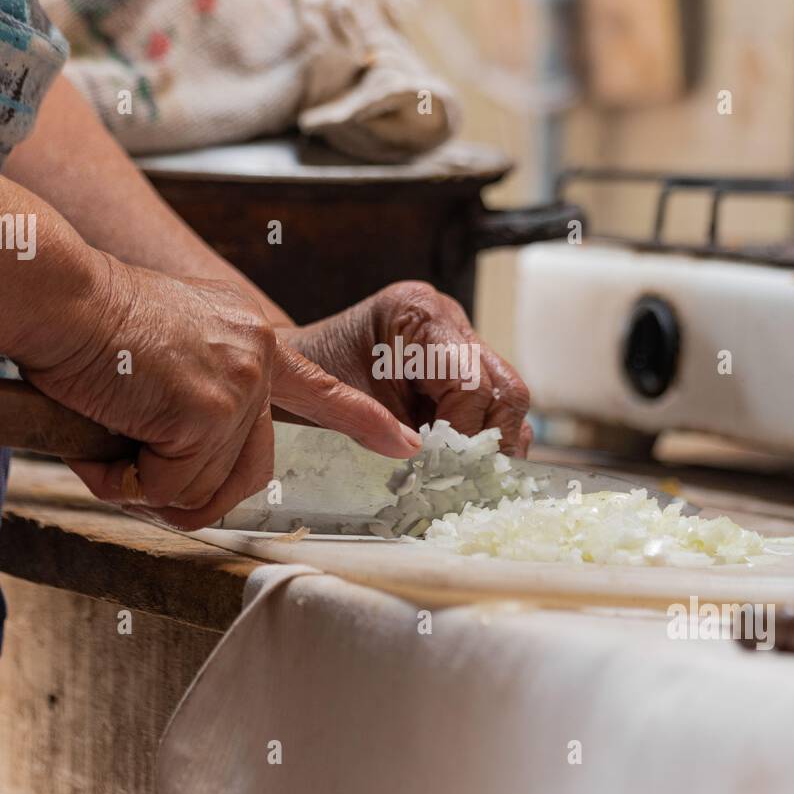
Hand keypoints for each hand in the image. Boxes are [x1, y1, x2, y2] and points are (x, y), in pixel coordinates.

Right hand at [15, 261, 419, 528]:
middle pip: (252, 468)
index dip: (361, 421)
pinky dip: (130, 482)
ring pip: (204, 486)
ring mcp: (237, 386)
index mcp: (251, 338)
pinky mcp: (206, 411)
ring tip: (111, 442)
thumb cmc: (93, 324)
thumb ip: (199, 388)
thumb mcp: (171, 341)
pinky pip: (171, 487)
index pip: (320, 389)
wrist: (60, 297)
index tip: (404, 444)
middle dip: (195, 491)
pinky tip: (106, 443)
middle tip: (141, 481)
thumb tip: (184, 463)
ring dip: (151, 484)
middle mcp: (256, 360)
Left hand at [280, 281, 532, 455]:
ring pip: (508, 400)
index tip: (441, 470)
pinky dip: (483, 439)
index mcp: (418, 312)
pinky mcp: (459, 368)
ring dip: (490, 444)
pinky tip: (459, 465)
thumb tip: (438, 468)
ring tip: (462, 476)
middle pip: (506, 388)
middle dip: (489, 442)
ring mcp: (459, 342)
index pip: (472, 383)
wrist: (285, 363)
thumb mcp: (337, 401)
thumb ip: (383, 429)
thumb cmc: (302, 374)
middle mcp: (448, 320)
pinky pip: (493, 407)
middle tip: (465, 481)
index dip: (463, 435)